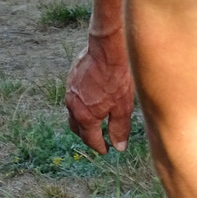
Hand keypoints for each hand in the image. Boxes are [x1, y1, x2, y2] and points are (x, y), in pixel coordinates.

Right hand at [65, 30, 134, 153]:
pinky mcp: (72, 77)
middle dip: (87, 135)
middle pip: (78, 127)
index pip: (90, 138)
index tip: (105, 151)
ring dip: (83, 119)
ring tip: (95, 120)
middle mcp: (73, 106)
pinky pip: (75, 96)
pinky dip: (82, 102)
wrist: (107, 48)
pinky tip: (92, 97)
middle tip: (98, 138)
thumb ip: (119, 127)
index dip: (99, 146)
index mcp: (85, 116)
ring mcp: (70, 91)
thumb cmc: (118, 76)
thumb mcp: (123, 106)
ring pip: (74, 111)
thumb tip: (119, 147)